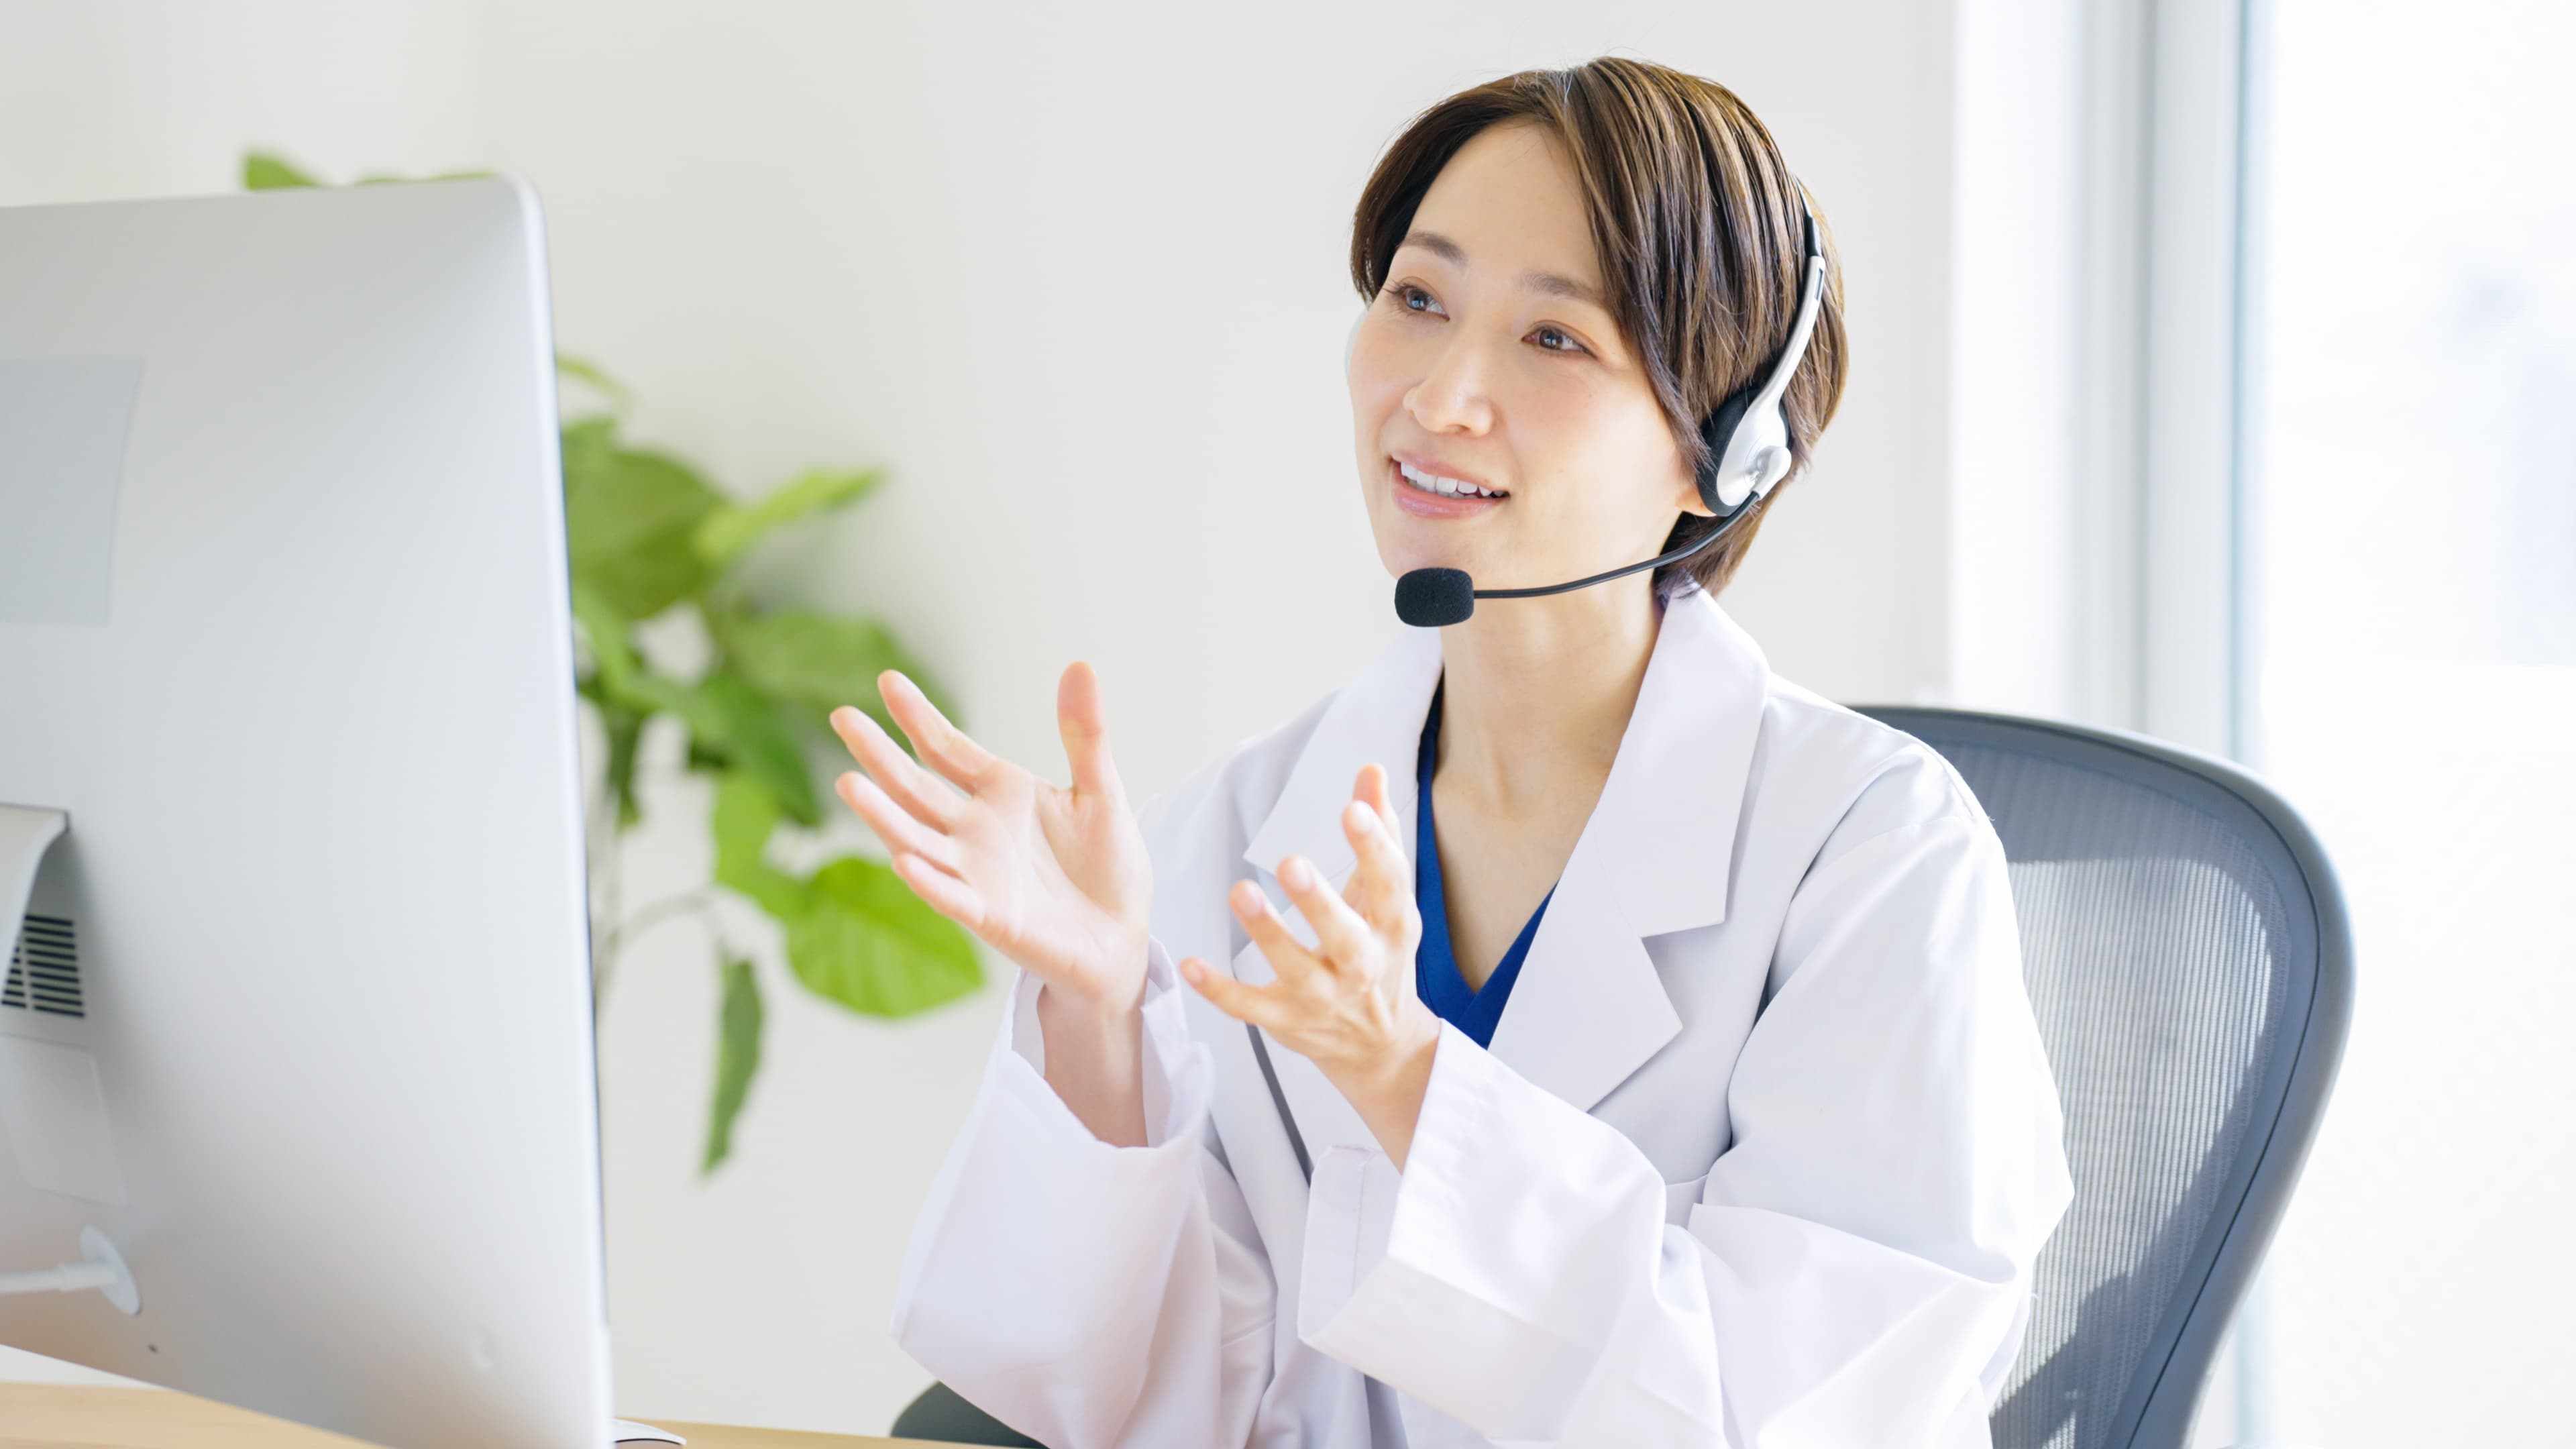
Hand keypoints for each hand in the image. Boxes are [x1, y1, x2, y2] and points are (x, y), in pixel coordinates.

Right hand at [831, 663, 1151, 1016]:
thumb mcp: (1101, 791)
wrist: (1122, 939)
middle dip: (879, 755)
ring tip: (848, 783)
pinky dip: (930, 882)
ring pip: (917, 840)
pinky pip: (953, 897)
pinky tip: (905, 861)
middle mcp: (975, 830)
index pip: (946, 748)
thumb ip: (1085, 735)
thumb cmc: (1107, 867)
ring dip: (883, 816)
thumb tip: (1080, 665)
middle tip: (842, 717)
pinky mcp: (991, 917)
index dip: (918, 717)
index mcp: (999, 793)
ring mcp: (976, 874)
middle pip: (915, 787)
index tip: (888, 680)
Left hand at [1180, 764, 1443, 1167]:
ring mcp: (1324, 998)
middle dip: (1319, 901)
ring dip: (1268, 933)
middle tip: (1291, 862)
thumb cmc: (1381, 949)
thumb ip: (1379, 831)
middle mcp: (1362, 965)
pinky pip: (1250, 1008)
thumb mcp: (1386, 895)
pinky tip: (1190, 963)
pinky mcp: (1287, 1023)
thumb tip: (1370, 769)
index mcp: (1392, 925)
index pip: (1388, 884)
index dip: (1374, 847)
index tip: (1352, 810)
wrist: (1380, 1044)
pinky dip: (1220, 990)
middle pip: (1344, 935)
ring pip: (1295, 970)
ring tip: (1240, 891)